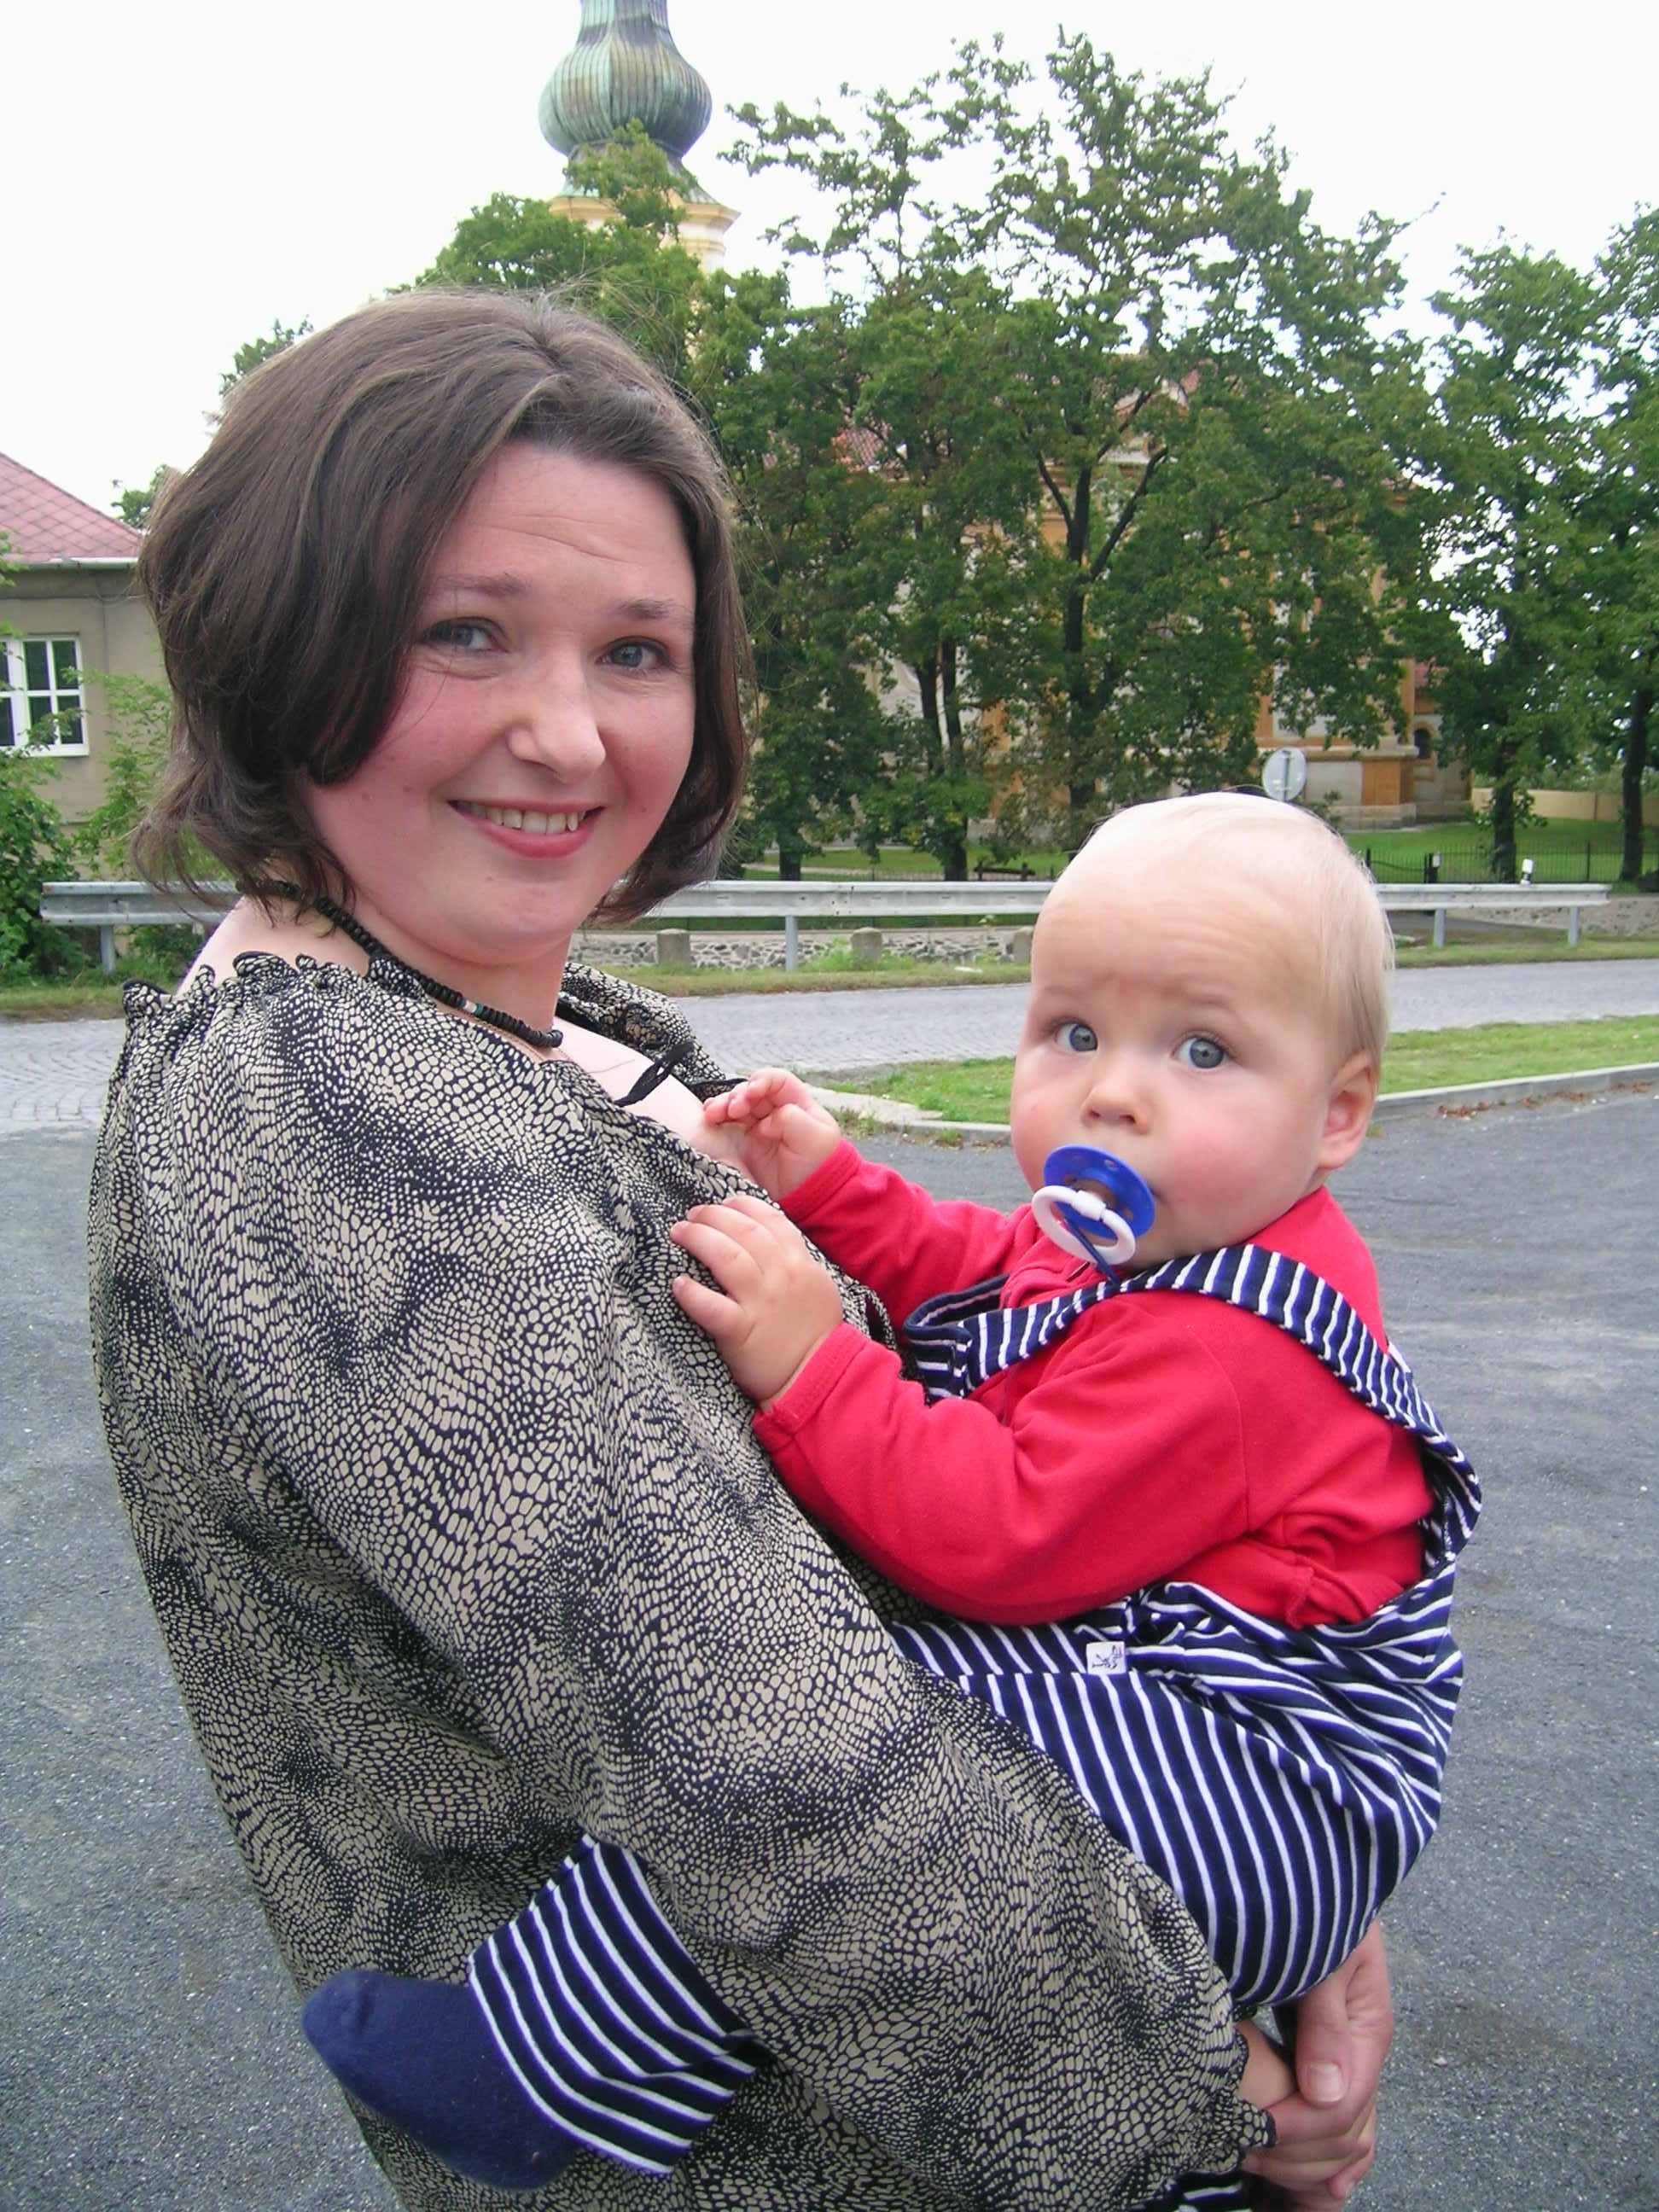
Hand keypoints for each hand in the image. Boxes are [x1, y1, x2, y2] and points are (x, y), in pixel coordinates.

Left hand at [670, 1193, 844, 1403]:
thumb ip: (793, 1260)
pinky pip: (712, 1307)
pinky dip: (692, 1294)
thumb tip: (764, 1239)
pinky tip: (678, 1285)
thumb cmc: (813, 1332)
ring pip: (726, 1257)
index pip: (769, 1219)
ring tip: (679, 1233)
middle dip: (713, 1216)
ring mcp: (761, 1303)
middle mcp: (781, 1277)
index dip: (741, 1206)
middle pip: (743, 1232)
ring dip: (698, 1239)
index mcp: (799, 1262)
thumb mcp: (815, 1285)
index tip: (723, 1203)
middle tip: (692, 1215)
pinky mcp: (741, 1332)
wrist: (818, 1375)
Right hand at [701, 1069, 840, 1198]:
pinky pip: (727, 1123)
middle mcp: (775, 1111)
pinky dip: (717, 1118)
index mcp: (797, 1103)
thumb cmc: (819, 1165)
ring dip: (722, 1104)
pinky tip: (709, 1119)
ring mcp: (759, 1126)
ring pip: (735, 1105)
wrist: (809, 1196)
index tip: (751, 1093)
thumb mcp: (813, 1137)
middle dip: (738, 1095)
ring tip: (712, 1114)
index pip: (777, 1080)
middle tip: (733, 1110)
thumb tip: (764, 1123)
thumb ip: (790, 1119)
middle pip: (751, 1091)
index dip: (762, 1081)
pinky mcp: (745, 1142)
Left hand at [1242, 1922, 1392, 2204]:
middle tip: (1239, 2150)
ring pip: (1344, 2137)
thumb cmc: (1307, 1900)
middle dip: (1297, 2152)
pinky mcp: (1325, 2060)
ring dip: (1305, 2163)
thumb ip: (1324, 2018)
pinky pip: (1337, 2125)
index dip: (1296, 2125)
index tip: (1249, 2130)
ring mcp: (1347, 2058)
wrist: (1300, 1875)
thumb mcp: (1322, 1949)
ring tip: (1252, 2164)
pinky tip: (1316, 2192)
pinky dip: (1322, 2160)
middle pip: (1344, 2130)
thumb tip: (1326, 2096)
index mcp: (1368, 2026)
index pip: (1343, 2103)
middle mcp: (1362, 2051)